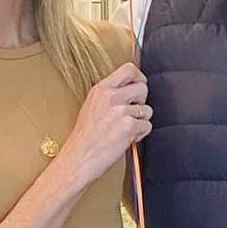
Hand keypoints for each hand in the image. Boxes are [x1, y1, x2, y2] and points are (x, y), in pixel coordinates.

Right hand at [60, 62, 151, 186]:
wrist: (79, 158)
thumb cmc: (84, 138)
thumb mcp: (91, 107)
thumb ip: (109, 96)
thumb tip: (128, 91)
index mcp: (101, 90)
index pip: (128, 69)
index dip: (139, 77)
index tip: (139, 86)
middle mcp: (110, 97)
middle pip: (143, 87)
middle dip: (143, 101)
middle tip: (134, 111)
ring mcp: (120, 111)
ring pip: (147, 109)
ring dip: (141, 121)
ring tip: (127, 129)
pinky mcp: (129, 126)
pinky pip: (147, 125)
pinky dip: (141, 134)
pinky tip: (128, 138)